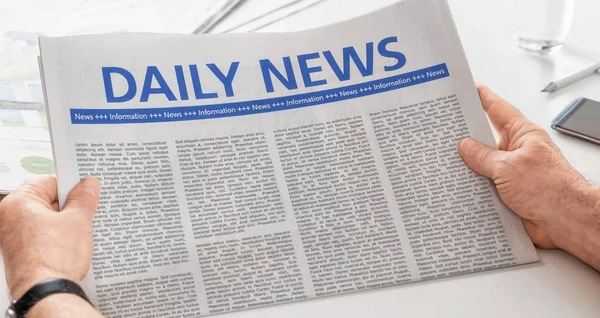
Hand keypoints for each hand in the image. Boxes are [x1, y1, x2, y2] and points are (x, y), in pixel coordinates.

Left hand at [0, 175, 99, 299]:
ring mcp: (13, 238)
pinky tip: (71, 245)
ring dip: (64, 223)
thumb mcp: (78, 221)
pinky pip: (43, 237)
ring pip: (46, 220)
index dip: (71, 184)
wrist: (46, 293)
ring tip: (79, 231)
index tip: (86, 189)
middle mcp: (9, 219)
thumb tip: (88, 186)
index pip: (49, 180)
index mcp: (17, 203)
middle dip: (69, 206)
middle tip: (86, 211)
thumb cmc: (52, 260)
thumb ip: (84, 199)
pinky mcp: (21, 254)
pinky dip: (57, 238)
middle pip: (46, 201)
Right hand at [458, 85, 597, 250]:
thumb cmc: (552, 189)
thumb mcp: (508, 167)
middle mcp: (518, 152)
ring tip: (449, 165)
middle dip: (467, 138)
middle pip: (487, 140)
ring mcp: (514, 173)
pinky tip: (461, 189)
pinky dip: (474, 189)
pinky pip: (486, 187)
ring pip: (483, 166)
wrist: (568, 222)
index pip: (498, 110)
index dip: (483, 98)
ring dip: (470, 169)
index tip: (469, 89)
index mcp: (523, 135)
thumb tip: (465, 146)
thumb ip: (483, 156)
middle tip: (446, 132)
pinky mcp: (510, 194)